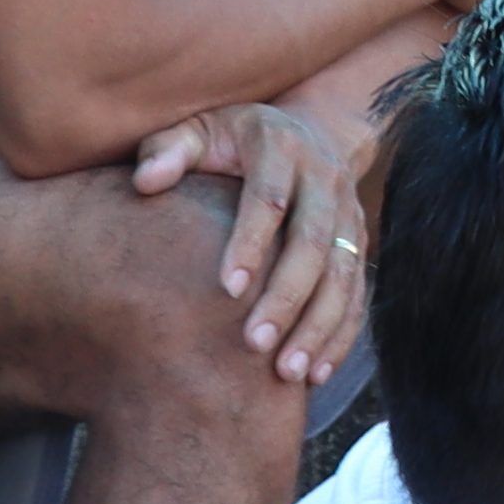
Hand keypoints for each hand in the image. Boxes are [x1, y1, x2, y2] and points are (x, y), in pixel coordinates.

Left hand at [133, 104, 366, 385]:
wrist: (302, 133)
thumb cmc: (228, 141)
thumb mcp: (197, 130)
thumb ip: (169, 150)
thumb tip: (146, 180)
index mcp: (283, 146)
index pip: (271, 198)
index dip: (252, 242)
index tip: (226, 289)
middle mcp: (326, 178)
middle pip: (314, 242)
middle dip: (288, 296)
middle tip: (253, 345)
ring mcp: (348, 213)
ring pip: (343, 273)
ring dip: (319, 324)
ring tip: (286, 371)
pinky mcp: (357, 242)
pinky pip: (357, 292)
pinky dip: (341, 334)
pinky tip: (315, 373)